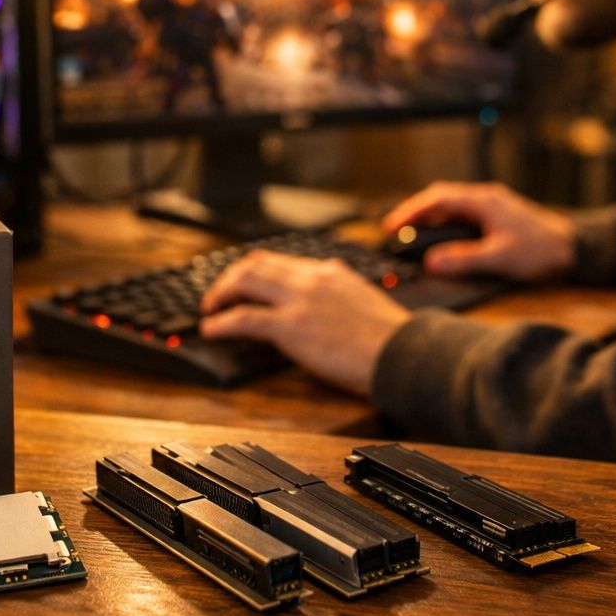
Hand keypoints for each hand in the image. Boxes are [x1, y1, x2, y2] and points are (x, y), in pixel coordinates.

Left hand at [198, 251, 409, 396]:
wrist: (405, 354)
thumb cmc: (393, 340)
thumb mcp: (362, 304)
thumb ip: (337, 299)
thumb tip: (317, 313)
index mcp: (330, 271)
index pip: (282, 261)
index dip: (256, 270)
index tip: (244, 280)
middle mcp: (312, 277)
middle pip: (256, 263)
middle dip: (231, 277)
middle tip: (218, 294)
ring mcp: (300, 300)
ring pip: (244, 281)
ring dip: (220, 293)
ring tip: (210, 309)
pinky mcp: (291, 326)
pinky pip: (243, 317)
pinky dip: (222, 322)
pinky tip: (212, 330)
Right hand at [382, 181, 575, 280]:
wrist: (576, 248)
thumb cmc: (541, 250)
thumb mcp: (499, 257)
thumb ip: (463, 260)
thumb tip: (431, 262)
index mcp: (483, 201)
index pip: (437, 200)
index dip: (411, 212)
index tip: (392, 226)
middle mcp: (486, 199)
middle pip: (441, 199)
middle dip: (417, 214)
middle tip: (397, 231)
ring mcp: (493, 207)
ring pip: (453, 208)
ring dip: (432, 220)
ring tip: (414, 237)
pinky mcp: (499, 219)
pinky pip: (465, 218)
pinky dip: (448, 227)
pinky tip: (444, 243)